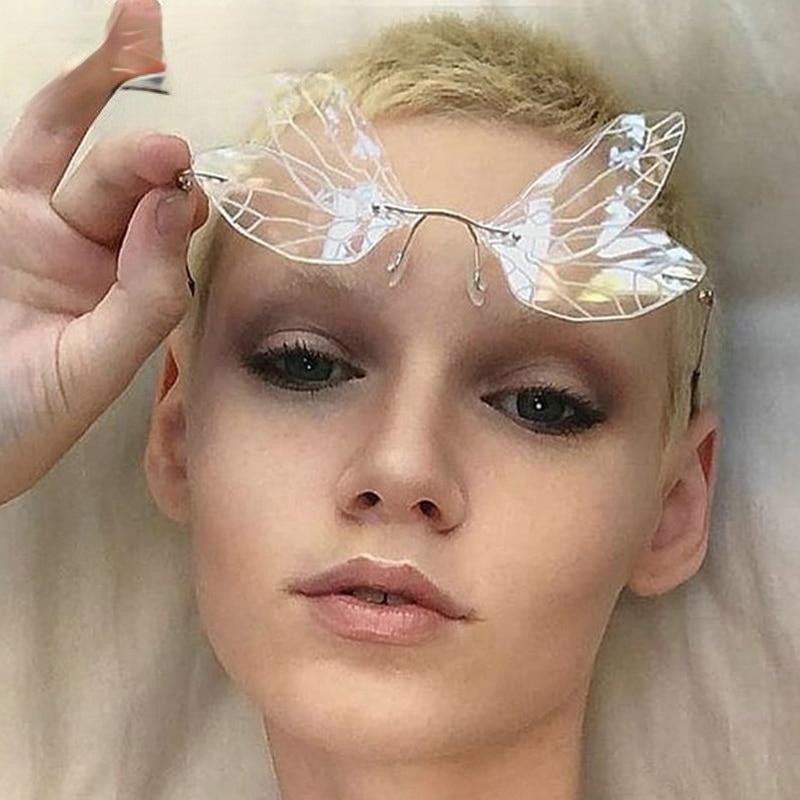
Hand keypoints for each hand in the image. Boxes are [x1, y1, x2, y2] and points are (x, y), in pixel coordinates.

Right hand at [0, 0, 207, 503]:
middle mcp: (83, 247)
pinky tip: (78, 74)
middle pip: (116, 179)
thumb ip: (143, 298)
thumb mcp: (93, 368)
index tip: (187, 191)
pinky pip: (14, 155)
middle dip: (142, 156)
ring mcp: (27, 224)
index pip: (164, 231)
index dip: (177, 205)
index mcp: (124, 288)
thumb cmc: (24, 419)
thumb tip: (175, 207)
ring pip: (62, 140)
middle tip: (166, 148)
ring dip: (94, 85)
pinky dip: (49, 114)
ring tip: (139, 29)